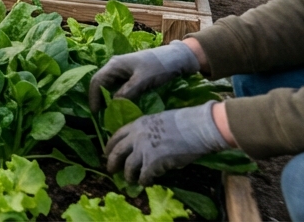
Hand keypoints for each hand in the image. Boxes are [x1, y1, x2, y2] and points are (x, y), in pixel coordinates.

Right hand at [88, 41, 200, 111]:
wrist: (176, 58)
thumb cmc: (159, 66)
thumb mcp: (143, 79)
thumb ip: (128, 91)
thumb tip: (114, 104)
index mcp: (114, 65)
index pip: (96, 81)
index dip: (93, 97)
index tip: (95, 113)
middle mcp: (115, 67)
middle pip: (100, 84)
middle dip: (99, 99)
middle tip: (101, 116)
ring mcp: (122, 71)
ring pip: (109, 86)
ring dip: (107, 99)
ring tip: (109, 113)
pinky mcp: (130, 76)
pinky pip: (118, 87)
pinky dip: (117, 97)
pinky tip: (120, 106)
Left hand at [106, 102, 229, 184]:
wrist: (196, 128)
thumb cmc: (184, 122)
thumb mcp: (158, 120)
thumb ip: (148, 131)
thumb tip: (147, 143)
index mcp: (137, 124)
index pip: (117, 136)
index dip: (110, 146)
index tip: (107, 152)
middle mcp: (136, 137)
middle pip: (117, 152)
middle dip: (112, 162)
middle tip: (110, 169)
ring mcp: (143, 150)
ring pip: (128, 166)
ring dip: (128, 175)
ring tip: (129, 180)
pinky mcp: (153, 163)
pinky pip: (144, 175)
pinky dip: (144, 181)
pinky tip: (146, 183)